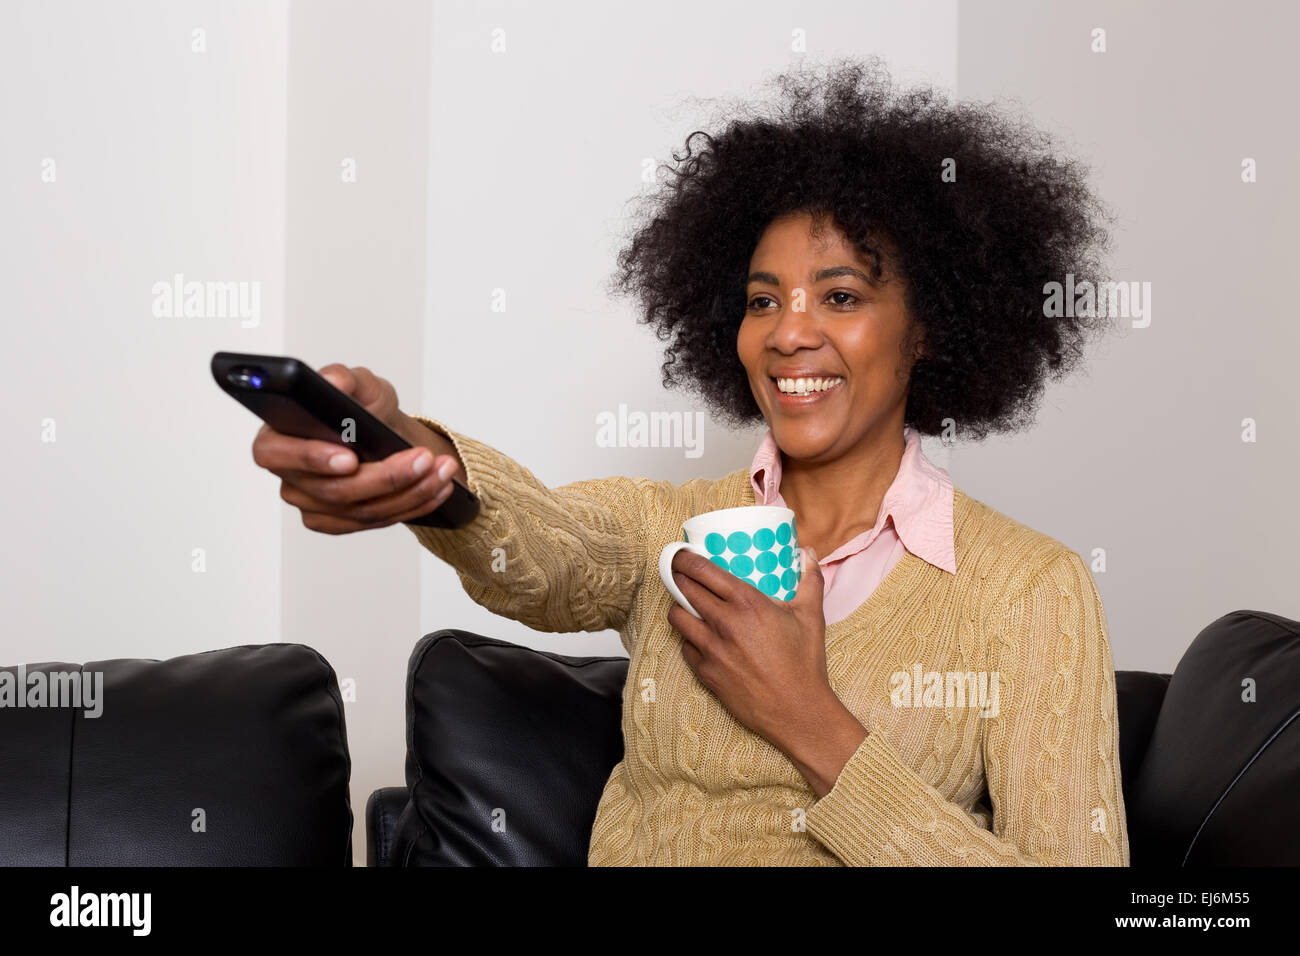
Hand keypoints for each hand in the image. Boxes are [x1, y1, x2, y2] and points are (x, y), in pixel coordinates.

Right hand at [250, 364, 461, 533]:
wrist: (383, 433)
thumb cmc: (362, 408)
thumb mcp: (359, 384)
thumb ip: (344, 378)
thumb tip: (333, 381)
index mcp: (277, 438)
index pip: (274, 454)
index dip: (309, 458)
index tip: (349, 458)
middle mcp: (290, 477)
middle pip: (333, 490)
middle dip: (386, 476)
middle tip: (422, 459)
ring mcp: (312, 505)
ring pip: (361, 510)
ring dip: (410, 491)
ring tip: (442, 469)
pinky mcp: (338, 523)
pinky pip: (377, 522)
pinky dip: (413, 505)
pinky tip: (437, 488)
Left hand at [667, 545, 836, 749]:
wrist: (797, 711)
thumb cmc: (805, 663)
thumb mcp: (811, 615)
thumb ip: (810, 579)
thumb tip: (809, 553)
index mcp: (747, 603)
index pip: (703, 571)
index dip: (685, 559)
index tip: (681, 554)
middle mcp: (724, 623)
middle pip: (684, 590)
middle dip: (678, 577)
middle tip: (679, 573)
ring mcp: (711, 649)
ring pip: (676, 617)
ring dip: (678, 606)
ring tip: (685, 604)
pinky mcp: (706, 672)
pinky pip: (685, 647)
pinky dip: (688, 638)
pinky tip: (698, 636)